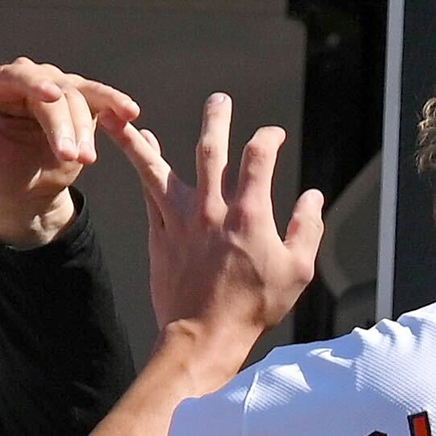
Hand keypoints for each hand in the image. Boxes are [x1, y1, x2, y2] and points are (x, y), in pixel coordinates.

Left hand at [0, 59, 138, 247]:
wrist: (24, 191)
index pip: (16, 77)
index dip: (34, 83)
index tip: (52, 96)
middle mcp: (26, 79)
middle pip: (54, 91)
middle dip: (64, 125)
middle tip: (72, 159)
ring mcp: (57, 89)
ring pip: (80, 99)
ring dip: (86, 130)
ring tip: (84, 162)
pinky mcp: (82, 103)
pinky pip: (100, 99)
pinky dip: (115, 104)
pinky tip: (129, 112)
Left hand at [115, 93, 324, 360]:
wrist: (205, 336)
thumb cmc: (255, 307)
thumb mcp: (298, 270)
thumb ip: (308, 228)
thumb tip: (314, 196)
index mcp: (250, 214)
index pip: (259, 157)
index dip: (269, 137)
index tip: (274, 135)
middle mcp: (212, 209)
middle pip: (211, 149)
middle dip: (217, 118)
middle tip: (219, 99)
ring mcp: (181, 220)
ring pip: (158, 167)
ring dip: (140, 138)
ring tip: (121, 111)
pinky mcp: (160, 235)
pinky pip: (148, 193)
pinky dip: (144, 165)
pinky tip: (143, 145)